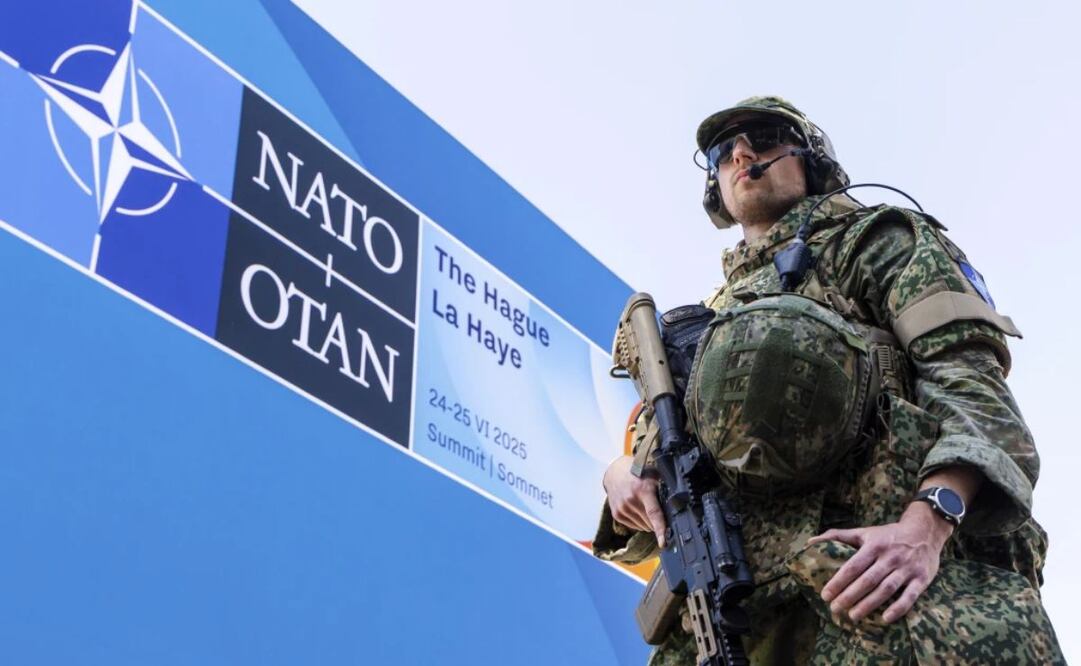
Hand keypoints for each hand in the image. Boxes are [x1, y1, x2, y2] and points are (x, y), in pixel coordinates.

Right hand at [602, 455, 667, 546]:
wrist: (615, 472)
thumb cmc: (639, 473)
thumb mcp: (655, 477)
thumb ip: (665, 491)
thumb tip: (680, 507)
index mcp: (643, 490)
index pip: (654, 514)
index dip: (660, 529)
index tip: (663, 542)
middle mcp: (630, 501)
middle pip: (650, 523)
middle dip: (657, 521)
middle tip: (657, 508)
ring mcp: (622, 508)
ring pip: (643, 527)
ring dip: (648, 522)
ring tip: (645, 506)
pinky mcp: (617, 514)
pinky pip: (635, 526)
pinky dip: (640, 522)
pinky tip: (638, 509)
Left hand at [807, 502, 952, 623]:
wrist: (925, 530)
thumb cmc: (888, 535)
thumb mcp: (864, 532)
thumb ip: (837, 536)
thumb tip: (810, 541)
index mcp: (874, 545)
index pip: (853, 566)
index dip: (839, 581)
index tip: (825, 594)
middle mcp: (890, 557)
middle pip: (867, 580)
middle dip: (850, 595)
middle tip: (835, 608)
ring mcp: (907, 568)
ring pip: (886, 589)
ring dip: (869, 604)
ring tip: (853, 616)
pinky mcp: (922, 579)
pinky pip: (910, 596)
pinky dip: (899, 608)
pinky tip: (885, 618)